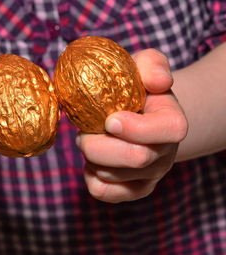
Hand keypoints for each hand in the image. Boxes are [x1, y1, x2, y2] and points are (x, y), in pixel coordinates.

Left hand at [78, 49, 187, 202]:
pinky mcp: (132, 190)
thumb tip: (157, 81)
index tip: (109, 119)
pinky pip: (103, 192)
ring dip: (90, 157)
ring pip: (112, 176)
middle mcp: (166, 153)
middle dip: (99, 144)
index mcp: (173, 122)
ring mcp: (150, 175)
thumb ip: (152, 64)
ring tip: (90, 139)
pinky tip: (92, 160)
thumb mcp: (144, 65)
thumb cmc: (137, 87)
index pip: (168, 131)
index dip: (135, 127)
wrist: (136, 115)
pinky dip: (89, 175)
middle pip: (136, 159)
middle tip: (84, 132)